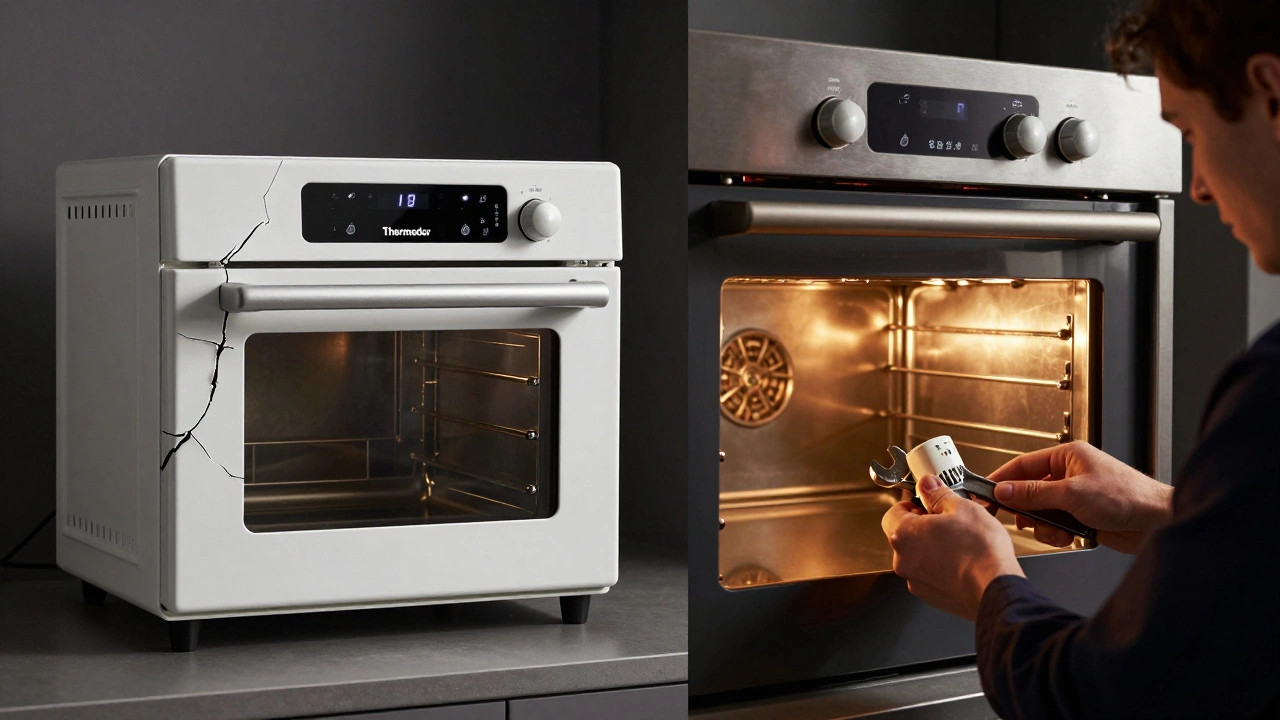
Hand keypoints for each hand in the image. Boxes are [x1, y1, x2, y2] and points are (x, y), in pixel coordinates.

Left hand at [881, 474, 1023, 620]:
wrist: (997, 589)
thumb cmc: (980, 552)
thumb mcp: (961, 508)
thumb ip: (938, 494)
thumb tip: (928, 485)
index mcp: (903, 535)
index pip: (893, 512)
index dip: (910, 503)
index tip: (926, 501)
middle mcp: (903, 560)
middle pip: (907, 534)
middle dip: (925, 524)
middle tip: (948, 518)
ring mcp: (916, 581)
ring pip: (919, 555)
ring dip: (934, 545)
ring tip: (960, 539)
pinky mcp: (931, 595)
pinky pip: (931, 573)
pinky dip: (941, 565)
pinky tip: (963, 559)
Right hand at [988, 441, 1173, 553]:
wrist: (1156, 522)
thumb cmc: (1127, 497)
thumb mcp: (1072, 494)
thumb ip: (1034, 493)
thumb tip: (1005, 491)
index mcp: (1068, 456)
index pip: (1023, 464)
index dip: (1003, 479)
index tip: (986, 492)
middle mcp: (1070, 474)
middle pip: (1030, 490)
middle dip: (1028, 509)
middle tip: (1022, 520)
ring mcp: (1076, 495)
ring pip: (1042, 510)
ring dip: (1045, 525)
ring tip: (1057, 531)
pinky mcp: (1083, 515)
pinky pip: (1056, 524)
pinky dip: (1058, 533)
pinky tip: (1070, 536)